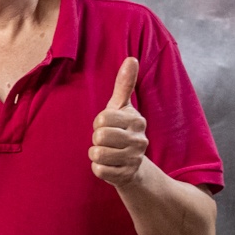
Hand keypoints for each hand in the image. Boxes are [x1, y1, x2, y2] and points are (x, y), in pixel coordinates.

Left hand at [88, 57, 147, 187]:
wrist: (132, 165)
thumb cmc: (122, 130)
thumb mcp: (121, 108)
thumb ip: (124, 84)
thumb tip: (131, 59)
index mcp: (137, 120)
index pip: (103, 118)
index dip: (99, 122)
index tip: (107, 125)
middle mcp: (139, 140)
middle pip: (99, 136)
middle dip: (96, 138)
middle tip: (107, 140)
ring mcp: (133, 159)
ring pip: (97, 154)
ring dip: (95, 153)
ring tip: (106, 152)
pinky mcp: (124, 175)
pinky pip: (98, 170)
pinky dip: (98, 168)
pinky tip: (108, 165)